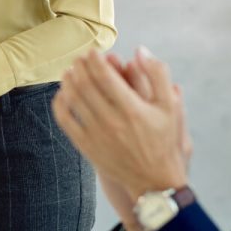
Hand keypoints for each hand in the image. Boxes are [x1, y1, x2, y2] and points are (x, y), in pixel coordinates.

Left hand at [53, 47, 190, 230]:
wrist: (153, 179)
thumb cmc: (163, 139)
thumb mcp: (170, 106)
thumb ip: (157, 74)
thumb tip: (139, 50)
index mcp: (132, 109)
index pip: (104, 76)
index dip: (94, 59)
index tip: (93, 52)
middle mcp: (112, 122)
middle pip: (85, 84)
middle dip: (79, 66)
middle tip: (79, 58)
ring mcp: (96, 135)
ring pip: (73, 100)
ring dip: (68, 81)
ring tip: (70, 71)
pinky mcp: (86, 147)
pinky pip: (65, 120)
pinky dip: (60, 103)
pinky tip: (64, 94)